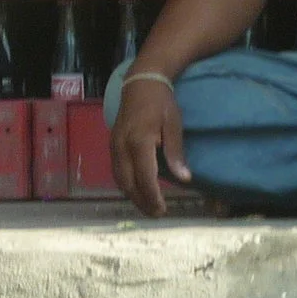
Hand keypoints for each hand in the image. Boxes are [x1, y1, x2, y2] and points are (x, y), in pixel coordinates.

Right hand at [110, 73, 189, 219]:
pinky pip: (116, 171)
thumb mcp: (173, 124)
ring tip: (147, 206)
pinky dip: (126, 185)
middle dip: (141, 202)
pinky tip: (136, 189)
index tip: (163, 210)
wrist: (140, 83)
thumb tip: (184, 179)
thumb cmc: (161, 103)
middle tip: (157, 214)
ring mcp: (114, 146)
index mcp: (139, 142)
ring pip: (119, 180)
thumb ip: (176, 152)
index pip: (145, 178)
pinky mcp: (112, 145)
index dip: (153, 197)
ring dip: (132, 196)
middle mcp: (122, 147)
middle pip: (128, 184)